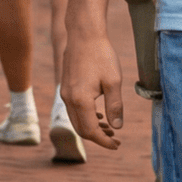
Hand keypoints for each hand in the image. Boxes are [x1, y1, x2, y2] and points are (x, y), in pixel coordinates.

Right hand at [60, 22, 127, 146]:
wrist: (83, 35)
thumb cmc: (101, 56)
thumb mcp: (114, 82)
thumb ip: (115, 107)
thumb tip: (117, 127)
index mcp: (81, 100)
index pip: (91, 131)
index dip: (104, 141)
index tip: (117, 145)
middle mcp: (68, 99)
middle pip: (80, 129)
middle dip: (97, 137)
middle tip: (115, 139)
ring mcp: (65, 93)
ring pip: (76, 120)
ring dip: (91, 128)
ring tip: (109, 128)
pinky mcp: (66, 87)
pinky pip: (73, 110)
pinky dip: (86, 118)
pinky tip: (99, 115)